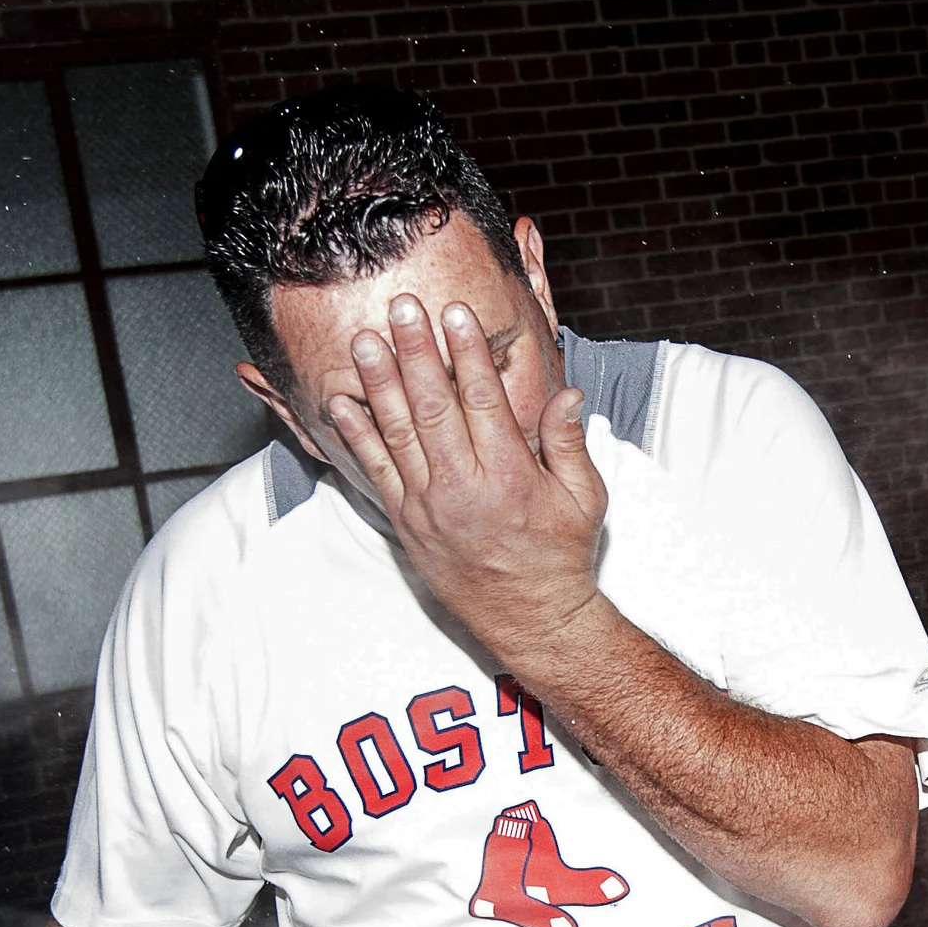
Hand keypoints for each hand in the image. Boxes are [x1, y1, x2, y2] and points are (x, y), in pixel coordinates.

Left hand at [327, 293, 602, 660]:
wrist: (528, 617)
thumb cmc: (558, 556)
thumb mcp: (584, 499)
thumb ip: (570, 443)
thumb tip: (567, 393)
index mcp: (509, 477)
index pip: (482, 401)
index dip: (467, 354)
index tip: (455, 315)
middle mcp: (463, 489)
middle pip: (432, 407)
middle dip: (415, 353)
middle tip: (402, 309)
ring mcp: (428, 505)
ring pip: (398, 433)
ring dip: (379, 383)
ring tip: (365, 340)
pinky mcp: (406, 521)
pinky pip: (376, 470)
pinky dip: (357, 435)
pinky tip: (343, 401)